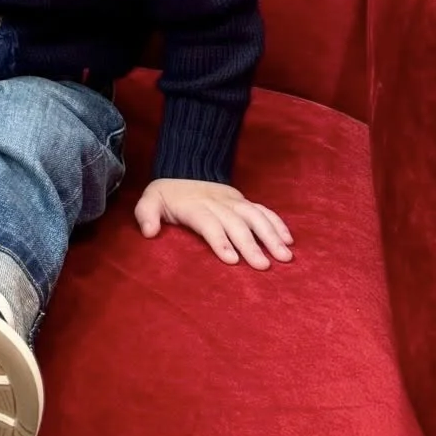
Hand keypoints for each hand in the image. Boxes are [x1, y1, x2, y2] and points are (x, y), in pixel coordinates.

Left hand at [134, 179, 293, 269]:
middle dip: (250, 244)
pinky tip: (289, 240)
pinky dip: (277, 223)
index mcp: (194, 205)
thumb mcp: (149, 201)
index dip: (220, 240)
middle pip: (235, 223)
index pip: (208, 222)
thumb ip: (146, 214)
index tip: (232, 260)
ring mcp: (233, 200)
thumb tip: (149, 232)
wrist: (183, 169)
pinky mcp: (243, 200)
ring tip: (284, 257)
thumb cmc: (166, 196)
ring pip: (255, 216)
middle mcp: (217, 202)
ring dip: (271, 235)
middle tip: (264, 266)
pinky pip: (263, 210)